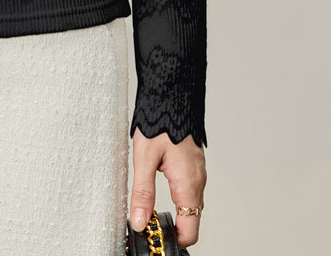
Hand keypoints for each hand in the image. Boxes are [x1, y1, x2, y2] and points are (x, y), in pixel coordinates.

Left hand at [129, 126, 206, 248]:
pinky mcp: (192, 165)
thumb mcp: (144, 158)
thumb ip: (142, 193)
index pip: (190, 232)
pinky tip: (156, 193)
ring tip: (147, 213)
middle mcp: (197, 182)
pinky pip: (188, 191)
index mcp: (189, 184)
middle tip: (145, 227)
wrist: (172, 94)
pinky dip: (175, 200)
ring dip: (173, 214)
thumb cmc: (159, 121)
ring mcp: (197, 173)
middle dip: (170, 230)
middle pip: (190, 220)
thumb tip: (139, 222)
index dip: (172, 241)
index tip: (153, 239)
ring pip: (189, 205)